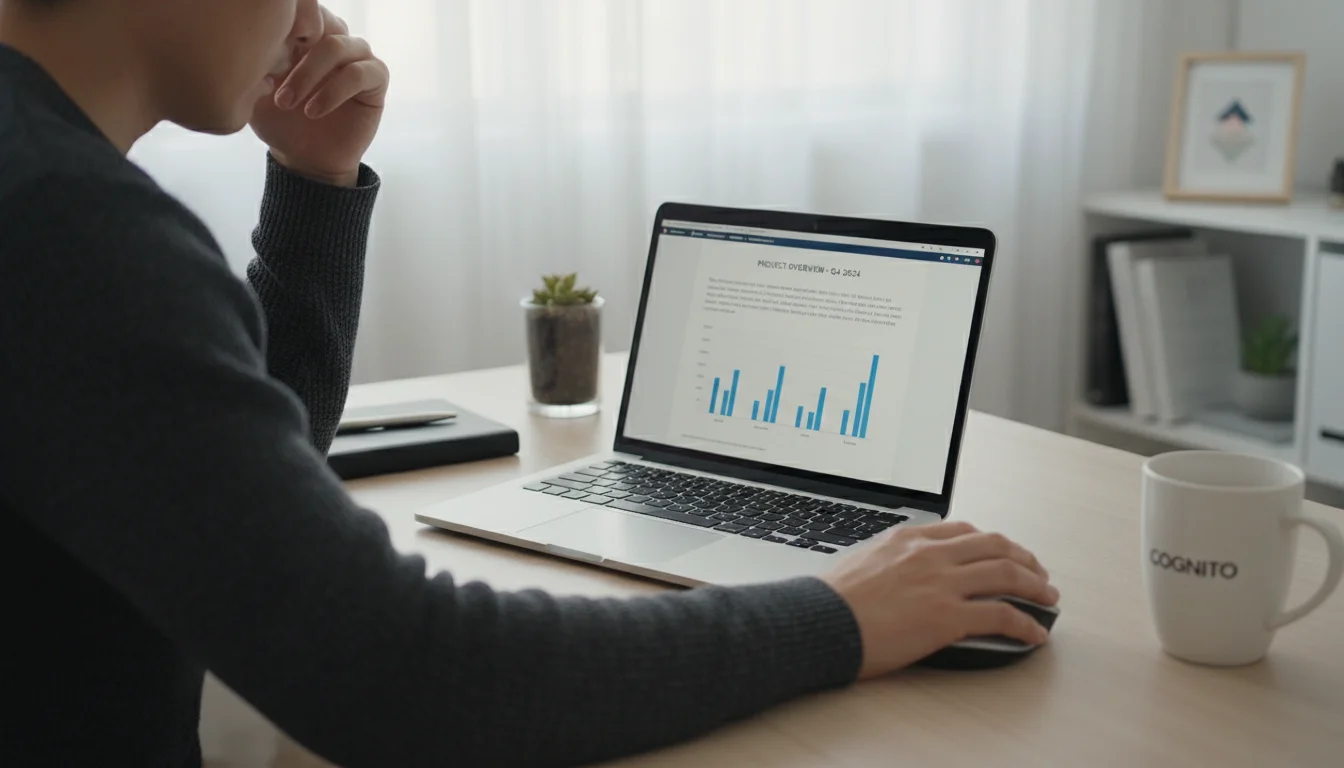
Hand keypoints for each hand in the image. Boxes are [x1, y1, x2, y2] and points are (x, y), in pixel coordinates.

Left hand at [250, 7, 389, 186]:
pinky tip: (313, 111)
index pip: (304, 8)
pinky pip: (359, 73)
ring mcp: (358, 57)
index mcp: (306, 33)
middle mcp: (334, 38)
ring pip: (337, 46)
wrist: (305, 159)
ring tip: (287, 102)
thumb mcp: (257, 87)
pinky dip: (333, 92)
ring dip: (308, 74)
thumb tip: (260, 40)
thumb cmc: (279, 121)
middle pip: (320, 20)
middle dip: (292, 50)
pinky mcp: (376, 79)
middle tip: (268, 79)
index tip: (262, 53)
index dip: (285, 24)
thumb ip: (259, 58)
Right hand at [820, 521, 1058, 679]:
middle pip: (994, 545)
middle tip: (1037, 574)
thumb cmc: (830, 602)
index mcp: (908, 539)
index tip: (1002, 553)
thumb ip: (886, 562)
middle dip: (1024, 559)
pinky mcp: (949, 616)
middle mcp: (930, 554)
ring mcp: (942, 583)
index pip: (963, 531)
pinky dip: (1027, 623)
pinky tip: (1035, 633)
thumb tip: (895, 575)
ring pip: (1007, 573)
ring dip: (1036, 587)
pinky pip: (1003, 615)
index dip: (991, 543)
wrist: (819, 621)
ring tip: (1048, 599)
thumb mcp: (859, 563)